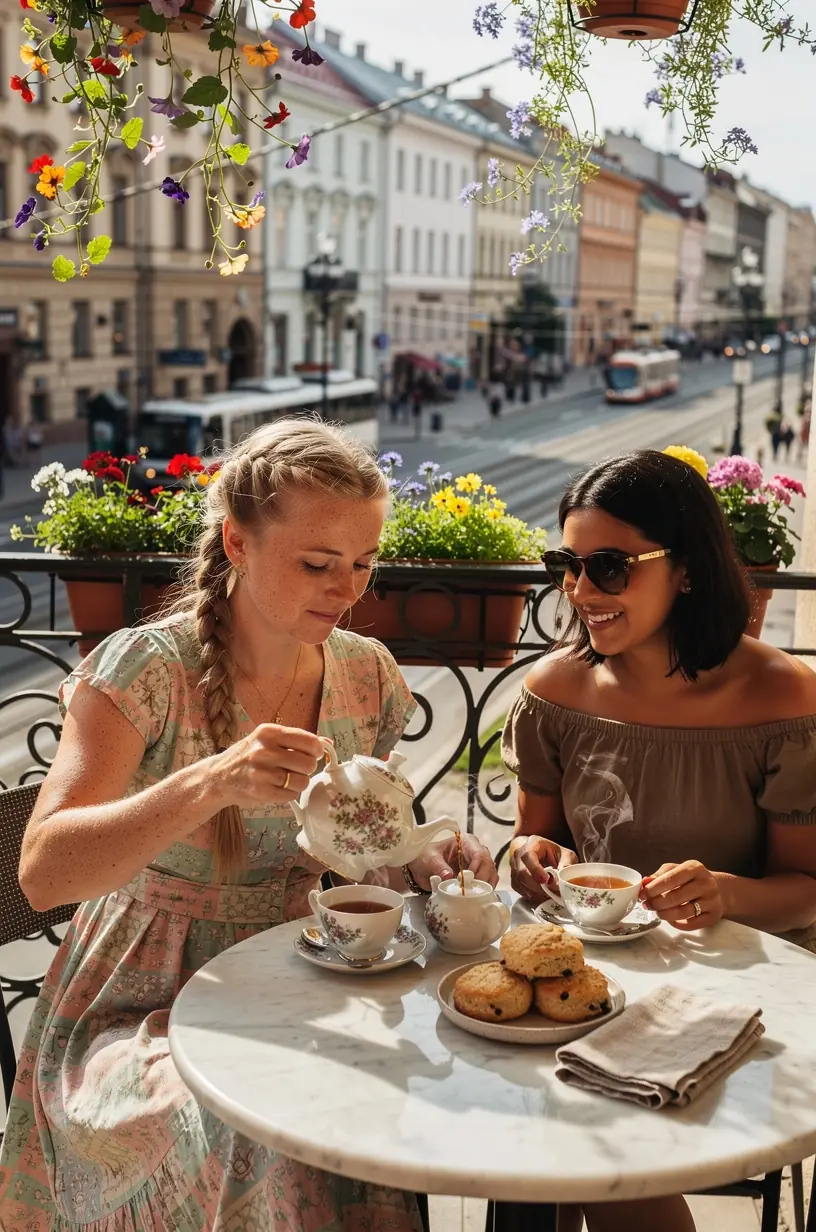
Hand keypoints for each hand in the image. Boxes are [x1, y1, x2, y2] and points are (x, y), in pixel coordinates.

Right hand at [210, 724, 324, 808]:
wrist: (218, 777)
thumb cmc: (248, 756)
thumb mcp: (267, 740)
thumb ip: (297, 740)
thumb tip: (328, 743)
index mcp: (268, 732)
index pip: (309, 740)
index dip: (317, 750)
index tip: (313, 754)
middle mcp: (264, 750)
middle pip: (309, 763)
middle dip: (308, 768)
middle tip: (296, 768)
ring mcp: (262, 772)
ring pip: (302, 781)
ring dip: (299, 782)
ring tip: (287, 779)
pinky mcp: (260, 792)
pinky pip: (291, 795)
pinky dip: (289, 793)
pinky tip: (277, 787)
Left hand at [405, 831, 497, 891]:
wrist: (421, 867)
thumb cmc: (426, 857)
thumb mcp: (429, 859)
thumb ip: (439, 866)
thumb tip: (449, 875)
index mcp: (465, 841)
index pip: (478, 853)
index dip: (475, 867)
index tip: (466, 879)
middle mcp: (475, 850)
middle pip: (488, 864)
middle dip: (481, 878)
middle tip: (469, 890)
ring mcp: (478, 863)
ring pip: (491, 873)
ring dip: (484, 885)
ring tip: (472, 894)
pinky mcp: (477, 875)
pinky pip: (488, 882)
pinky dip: (485, 890)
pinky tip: (476, 895)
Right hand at [510, 836, 577, 902]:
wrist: (544, 854)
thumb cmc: (554, 854)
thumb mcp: (566, 855)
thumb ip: (566, 865)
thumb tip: (561, 880)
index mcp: (532, 844)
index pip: (528, 856)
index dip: (535, 870)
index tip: (546, 880)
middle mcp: (519, 854)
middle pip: (521, 872)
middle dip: (536, 886)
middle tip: (550, 891)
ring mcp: (514, 866)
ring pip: (519, 882)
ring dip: (534, 892)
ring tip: (548, 893)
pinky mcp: (514, 878)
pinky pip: (519, 889)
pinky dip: (531, 895)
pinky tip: (541, 894)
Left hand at [642, 860, 724, 929]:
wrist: (720, 889)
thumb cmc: (693, 879)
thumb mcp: (678, 870)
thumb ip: (660, 875)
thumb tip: (644, 883)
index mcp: (694, 868)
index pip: (670, 879)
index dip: (653, 888)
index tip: (643, 894)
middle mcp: (705, 883)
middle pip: (675, 897)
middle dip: (656, 903)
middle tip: (647, 905)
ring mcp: (711, 900)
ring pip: (683, 912)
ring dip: (665, 915)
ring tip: (657, 912)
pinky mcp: (713, 916)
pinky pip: (691, 924)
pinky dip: (677, 924)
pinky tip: (670, 920)